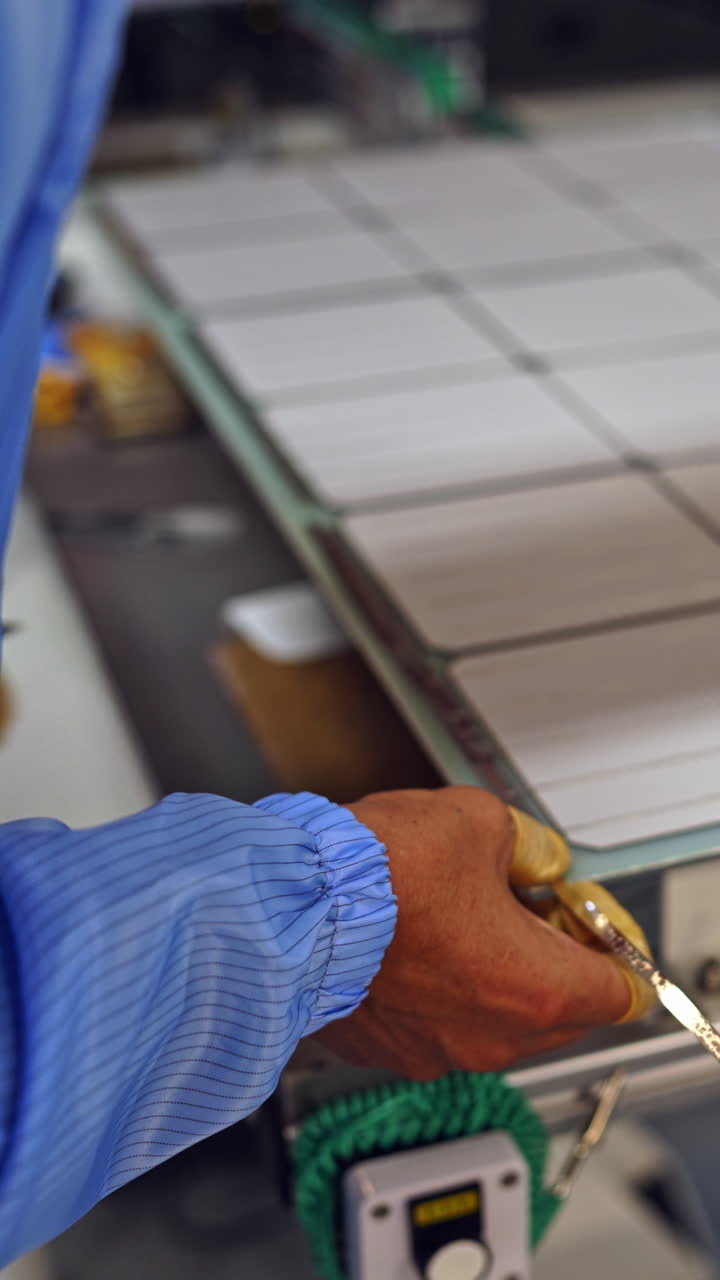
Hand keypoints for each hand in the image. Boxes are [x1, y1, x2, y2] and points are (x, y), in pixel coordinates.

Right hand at [319, 787, 629, 1079]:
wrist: (285, 907)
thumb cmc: (375, 874)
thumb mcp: (478, 822)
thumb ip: (526, 844)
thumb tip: (534, 857)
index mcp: (536, 988)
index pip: (620, 990)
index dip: (607, 940)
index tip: (583, 911)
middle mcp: (491, 1036)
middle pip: (560, 1009)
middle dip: (549, 954)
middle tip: (523, 901)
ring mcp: (435, 1051)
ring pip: (494, 1019)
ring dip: (490, 974)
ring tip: (455, 914)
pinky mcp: (385, 1050)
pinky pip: (434, 1025)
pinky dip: (435, 991)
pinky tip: (410, 940)